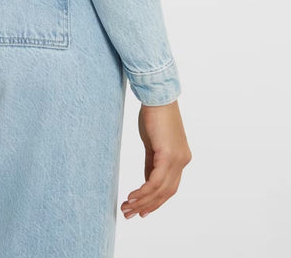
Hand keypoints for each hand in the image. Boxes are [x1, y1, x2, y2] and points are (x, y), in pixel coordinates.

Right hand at [120, 100, 191, 219]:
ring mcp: (177, 159)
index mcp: (180, 158)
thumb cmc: (154, 115)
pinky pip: (155, 180)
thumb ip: (152, 163)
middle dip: (148, 206)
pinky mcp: (168, 155)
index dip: (156, 201)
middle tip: (130, 214)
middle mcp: (182, 161)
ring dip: (142, 201)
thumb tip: (146, 180)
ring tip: (127, 207)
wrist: (158, 96)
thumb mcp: (152, 143)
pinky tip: (132, 196)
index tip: (141, 210)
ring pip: (160, 190)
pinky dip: (144, 191)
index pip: (169, 187)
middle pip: (166, 192)